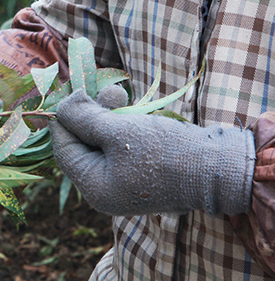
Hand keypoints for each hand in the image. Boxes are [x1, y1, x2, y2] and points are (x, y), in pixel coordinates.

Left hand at [49, 87, 254, 215]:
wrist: (220, 168)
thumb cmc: (165, 152)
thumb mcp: (118, 131)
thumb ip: (84, 119)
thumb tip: (60, 107)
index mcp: (94, 188)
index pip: (64, 150)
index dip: (64, 120)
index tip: (72, 93)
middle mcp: (105, 189)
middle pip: (83, 144)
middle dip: (91, 113)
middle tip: (106, 91)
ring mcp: (124, 181)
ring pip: (102, 141)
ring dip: (108, 114)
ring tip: (120, 93)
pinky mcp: (141, 171)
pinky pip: (121, 144)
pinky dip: (123, 125)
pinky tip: (132, 108)